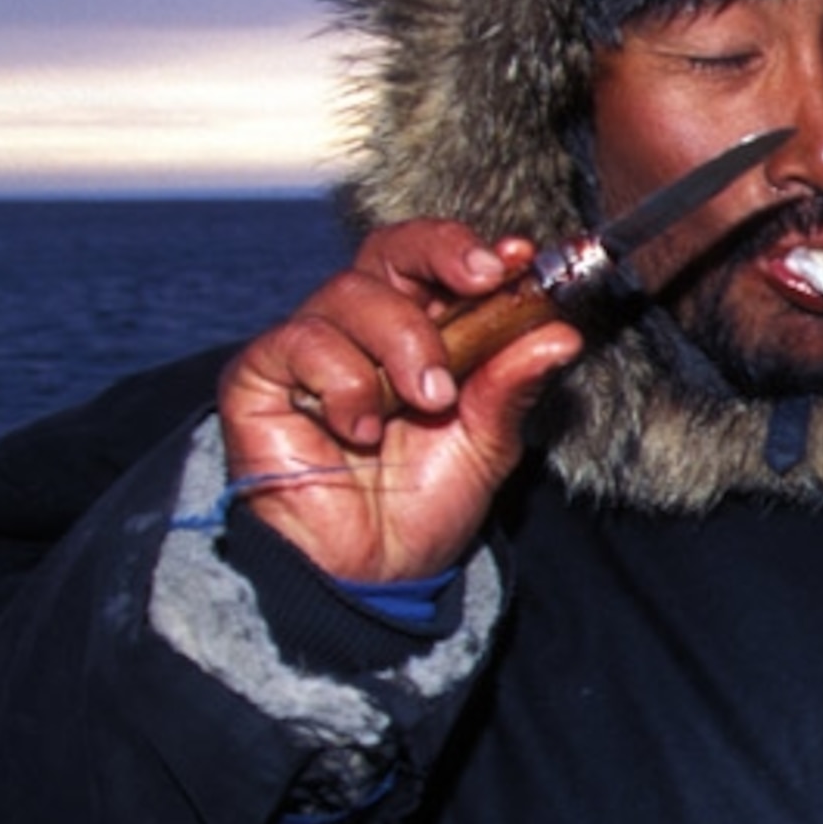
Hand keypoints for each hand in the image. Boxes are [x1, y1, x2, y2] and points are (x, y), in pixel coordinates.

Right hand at [216, 220, 585, 582]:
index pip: (438, 262)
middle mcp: (363, 329)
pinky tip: (360, 428)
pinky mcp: (262, 377)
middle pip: (390, 250)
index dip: (475, 249)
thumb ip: (513, 385)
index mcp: (421, 333)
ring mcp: (311, 349)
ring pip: (351, 294)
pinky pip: (300, 341)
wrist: (371, 574)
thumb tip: (560, 333)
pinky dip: (343, 380)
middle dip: (443, 254)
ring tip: (430, 401)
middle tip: (484, 282)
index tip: (519, 259)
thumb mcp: (486, 443)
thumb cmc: (422, 506)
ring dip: (404, 341)